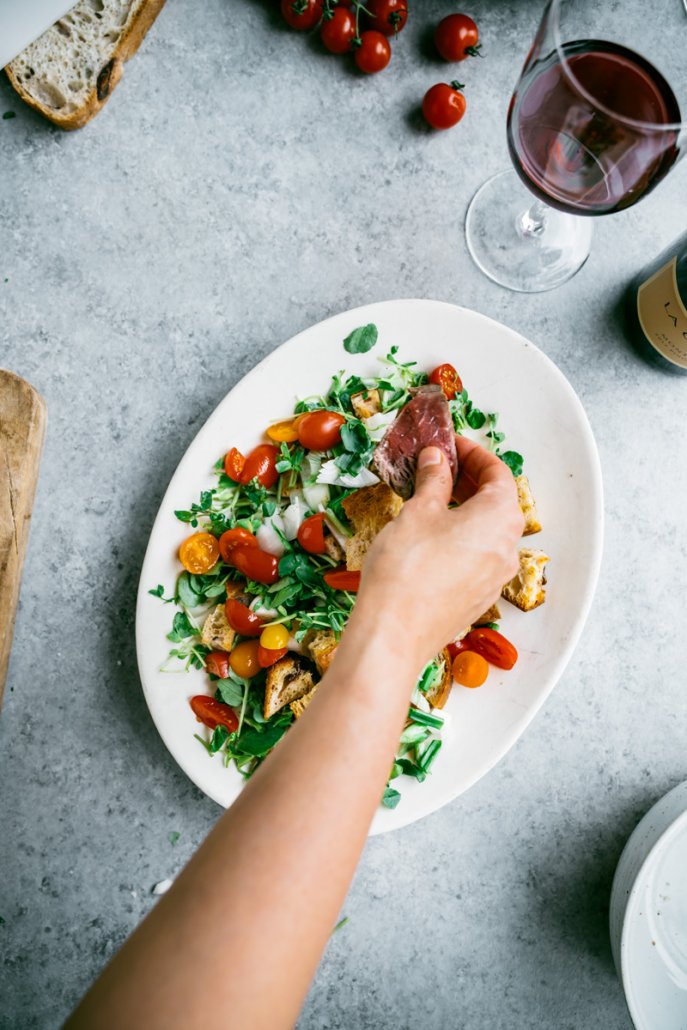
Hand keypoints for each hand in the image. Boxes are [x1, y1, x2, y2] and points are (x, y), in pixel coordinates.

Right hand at [351, 436, 524, 666]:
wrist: (394, 633)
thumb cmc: (407, 568)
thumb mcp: (418, 510)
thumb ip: (433, 479)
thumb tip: (436, 459)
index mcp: (501, 518)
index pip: (497, 472)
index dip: (472, 453)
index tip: (449, 444)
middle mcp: (508, 547)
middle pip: (496, 501)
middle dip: (468, 479)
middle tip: (438, 465)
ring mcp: (496, 576)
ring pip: (487, 530)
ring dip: (463, 508)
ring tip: (430, 497)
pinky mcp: (478, 597)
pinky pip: (477, 555)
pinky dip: (460, 536)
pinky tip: (430, 533)